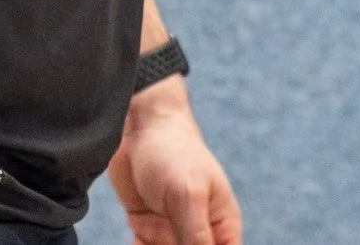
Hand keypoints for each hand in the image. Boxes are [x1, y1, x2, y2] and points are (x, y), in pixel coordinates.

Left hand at [108, 80, 240, 244]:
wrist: (137, 126)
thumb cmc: (173, 152)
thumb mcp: (188, 196)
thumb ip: (197, 238)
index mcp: (222, 224)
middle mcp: (199, 230)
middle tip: (163, 243)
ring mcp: (173, 229)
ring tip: (146, 241)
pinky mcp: (147, 227)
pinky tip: (137, 240)